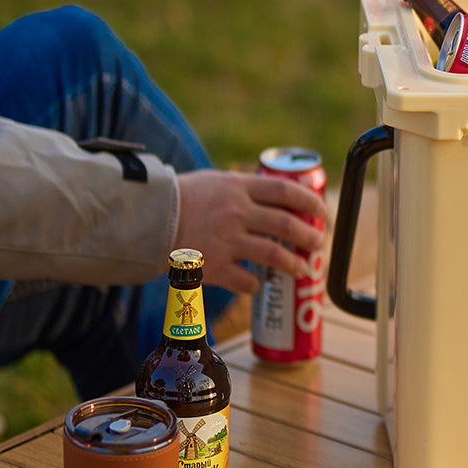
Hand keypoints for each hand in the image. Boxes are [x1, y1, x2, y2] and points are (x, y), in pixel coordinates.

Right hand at [174, 169, 326, 294]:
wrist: (145, 220)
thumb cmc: (183, 198)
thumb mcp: (217, 182)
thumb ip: (245, 190)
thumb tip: (281, 199)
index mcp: (238, 188)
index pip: (285, 191)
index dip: (310, 201)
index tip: (322, 211)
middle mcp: (235, 213)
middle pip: (286, 224)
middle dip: (309, 236)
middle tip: (318, 243)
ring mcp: (225, 241)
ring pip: (273, 255)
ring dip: (293, 264)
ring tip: (303, 269)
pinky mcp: (213, 267)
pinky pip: (245, 281)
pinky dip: (255, 285)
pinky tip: (258, 285)